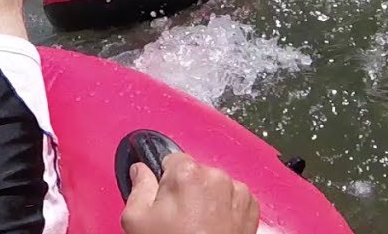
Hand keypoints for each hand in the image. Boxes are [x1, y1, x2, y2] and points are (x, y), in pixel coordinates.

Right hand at [121, 153, 259, 233]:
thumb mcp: (137, 219)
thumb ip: (138, 187)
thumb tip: (140, 170)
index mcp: (187, 172)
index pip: (171, 160)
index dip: (164, 181)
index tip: (164, 199)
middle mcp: (216, 177)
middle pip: (194, 172)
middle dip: (187, 190)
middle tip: (179, 218)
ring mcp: (237, 193)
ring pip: (215, 185)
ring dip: (207, 199)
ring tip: (199, 226)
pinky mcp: (250, 208)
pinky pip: (233, 198)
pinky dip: (225, 209)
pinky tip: (215, 227)